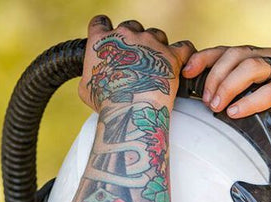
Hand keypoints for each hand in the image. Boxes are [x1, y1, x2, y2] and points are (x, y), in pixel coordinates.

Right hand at [79, 15, 194, 110]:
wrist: (129, 110)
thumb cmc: (106, 104)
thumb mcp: (86, 89)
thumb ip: (89, 76)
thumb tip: (91, 79)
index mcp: (101, 40)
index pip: (101, 23)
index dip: (107, 31)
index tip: (113, 44)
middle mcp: (125, 34)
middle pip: (132, 26)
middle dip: (136, 41)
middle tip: (139, 62)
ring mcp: (149, 42)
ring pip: (156, 34)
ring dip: (158, 46)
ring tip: (159, 66)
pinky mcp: (170, 55)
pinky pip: (184, 46)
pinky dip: (184, 53)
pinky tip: (183, 62)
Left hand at [182, 45, 270, 142]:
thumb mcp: (261, 96)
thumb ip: (241, 91)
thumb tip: (208, 99)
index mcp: (261, 56)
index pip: (228, 50)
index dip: (205, 58)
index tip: (186, 72)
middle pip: (236, 55)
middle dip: (215, 76)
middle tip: (206, 100)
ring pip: (251, 67)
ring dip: (228, 86)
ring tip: (216, 106)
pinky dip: (250, 101)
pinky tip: (236, 112)